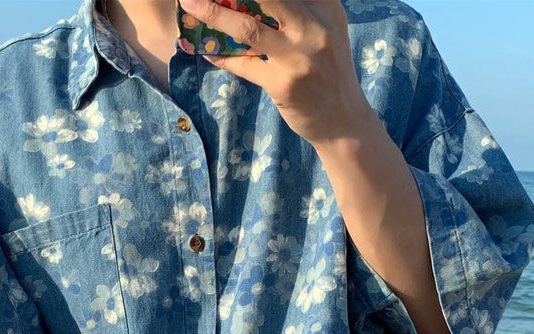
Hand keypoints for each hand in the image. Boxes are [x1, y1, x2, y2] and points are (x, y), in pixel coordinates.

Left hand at [177, 0, 373, 147]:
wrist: (343, 121)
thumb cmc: (328, 72)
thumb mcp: (326, 31)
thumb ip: (301, 10)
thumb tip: (248, 2)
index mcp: (325, 7)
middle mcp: (314, 27)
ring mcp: (299, 57)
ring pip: (248, 28)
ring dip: (213, 14)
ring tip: (190, 4)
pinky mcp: (284, 84)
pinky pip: (244, 65)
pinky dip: (222, 57)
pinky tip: (207, 50)